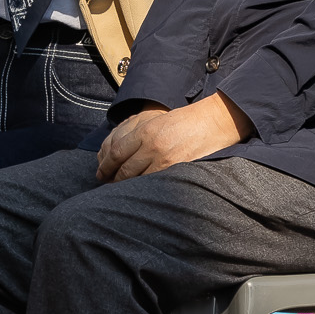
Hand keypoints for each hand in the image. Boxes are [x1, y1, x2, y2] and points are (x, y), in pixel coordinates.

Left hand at [95, 95, 254, 182]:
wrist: (213, 122)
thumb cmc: (185, 121)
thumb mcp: (157, 120)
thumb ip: (137, 134)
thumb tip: (117, 153)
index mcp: (145, 129)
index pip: (116, 152)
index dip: (105, 166)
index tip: (101, 173)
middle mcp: (152, 144)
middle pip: (124, 168)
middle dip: (112, 179)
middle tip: (107, 185)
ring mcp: (165, 159)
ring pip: (137, 179)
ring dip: (126, 187)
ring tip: (121, 191)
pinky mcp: (176, 169)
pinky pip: (154, 183)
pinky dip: (144, 188)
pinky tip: (140, 192)